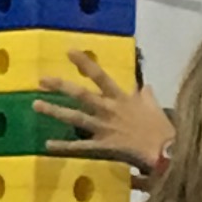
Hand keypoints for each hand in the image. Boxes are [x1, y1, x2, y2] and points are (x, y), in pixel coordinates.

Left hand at [33, 53, 173, 174]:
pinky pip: (80, 147)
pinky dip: (64, 147)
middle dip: (61, 86)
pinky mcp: (103, 146)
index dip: (85, 63)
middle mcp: (108, 110)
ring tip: (36, 104)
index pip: (100, 75)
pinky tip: (47, 145)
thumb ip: (146, 95)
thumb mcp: (153, 105)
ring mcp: (104, 128)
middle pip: (81, 95)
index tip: (69, 51)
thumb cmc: (160, 127)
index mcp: (120, 98)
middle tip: (42, 79)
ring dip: (55, 111)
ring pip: (75, 118)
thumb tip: (145, 86)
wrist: (164, 150)